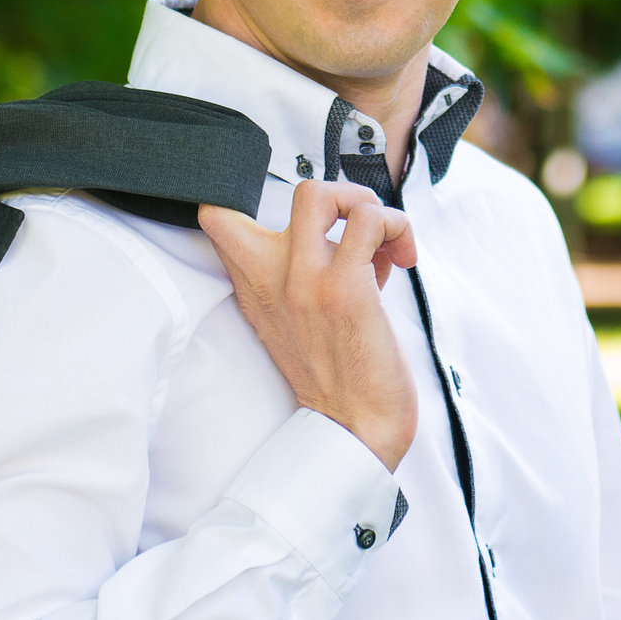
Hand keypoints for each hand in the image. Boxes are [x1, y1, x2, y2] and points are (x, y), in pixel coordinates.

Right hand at [199, 181, 419, 471]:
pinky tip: (403, 260)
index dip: (256, 194)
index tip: (308, 219)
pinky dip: (397, 228)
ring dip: (369, 207)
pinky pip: (371, 221)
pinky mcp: (344, 288)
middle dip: (341, 194)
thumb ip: (304, 270)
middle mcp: (270, 275)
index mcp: (254, 282)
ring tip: (385, 242)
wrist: (353, 430)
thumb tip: (350, 228)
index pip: (217, 215)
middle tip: (360, 229)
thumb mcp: (293, 318)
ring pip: (322, 193)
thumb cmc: (337, 373)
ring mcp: (304, 279)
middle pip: (291, 189)